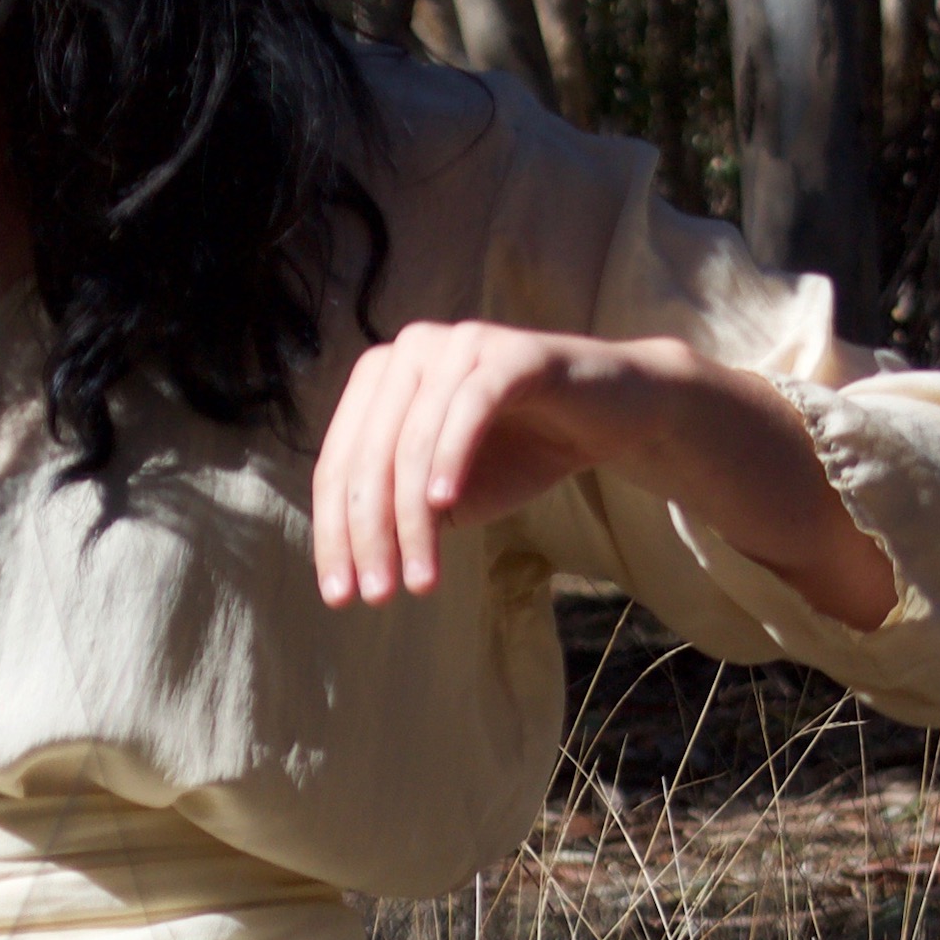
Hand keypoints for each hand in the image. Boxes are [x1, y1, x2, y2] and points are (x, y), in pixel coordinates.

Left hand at [307, 320, 675, 605]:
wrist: (607, 417)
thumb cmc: (518, 452)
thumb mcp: (448, 496)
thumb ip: (400, 514)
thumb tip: (356, 560)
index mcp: (378, 381)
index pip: (339, 463)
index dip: (333, 532)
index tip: (338, 596)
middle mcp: (407, 352)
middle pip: (367, 456)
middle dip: (368, 534)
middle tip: (377, 596)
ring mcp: (457, 344)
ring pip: (413, 442)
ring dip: (411, 519)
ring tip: (420, 580)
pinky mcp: (509, 352)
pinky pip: (469, 408)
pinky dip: (452, 457)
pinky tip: (445, 505)